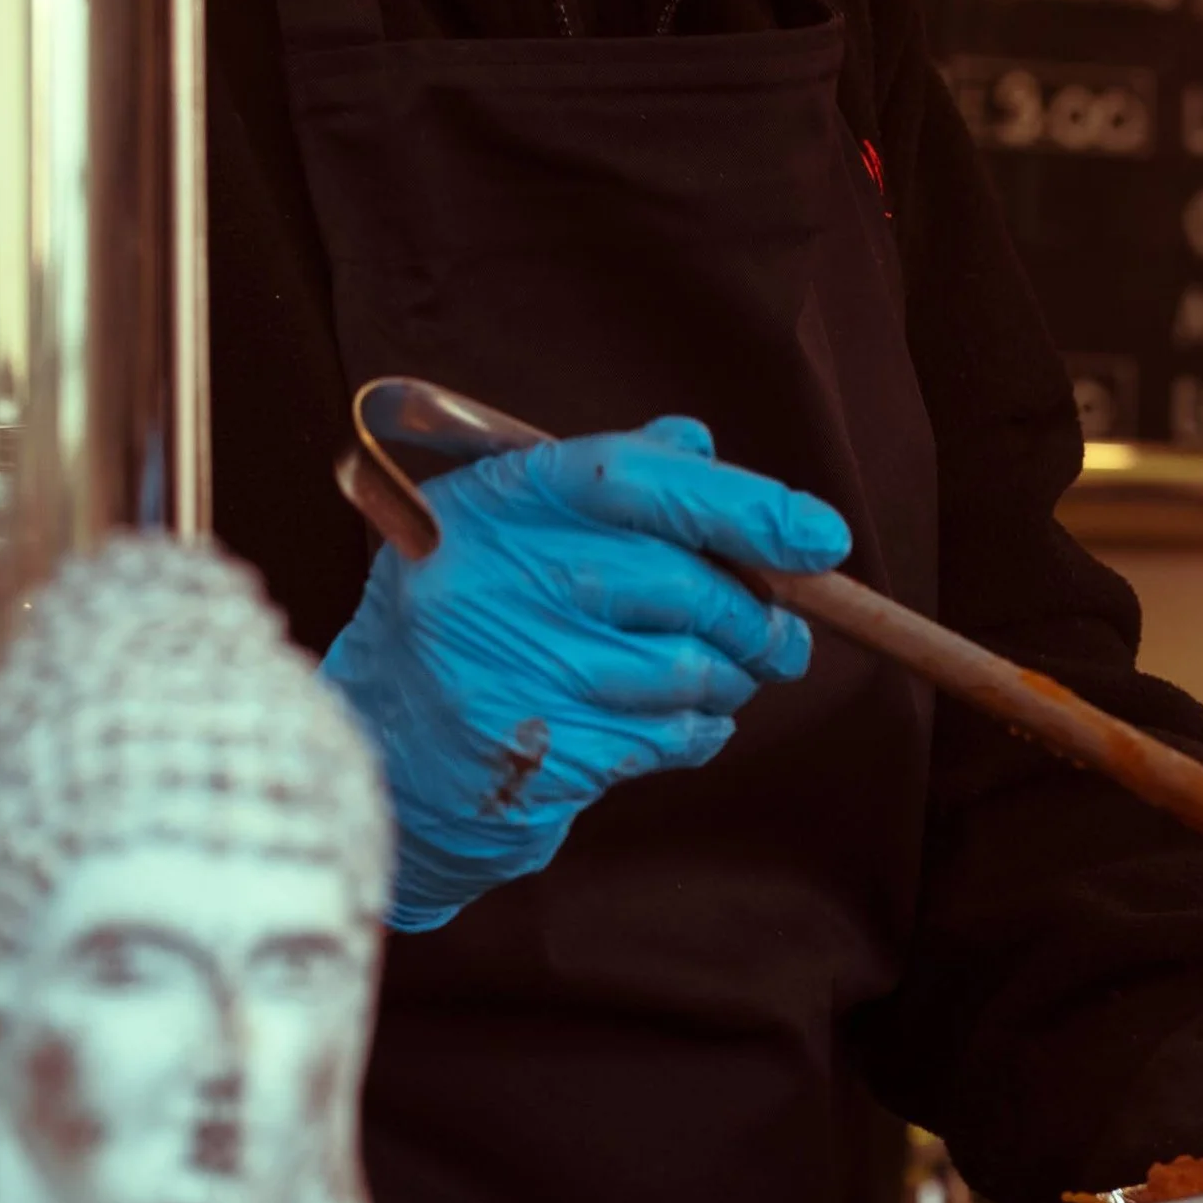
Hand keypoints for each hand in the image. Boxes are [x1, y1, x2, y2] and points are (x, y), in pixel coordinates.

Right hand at [321, 417, 847, 930]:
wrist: (381, 762)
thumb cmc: (471, 632)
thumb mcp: (513, 537)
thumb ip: (606, 487)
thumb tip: (697, 440)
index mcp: (485, 506)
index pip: (630, 477)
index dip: (741, 501)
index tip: (820, 536)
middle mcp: (482, 578)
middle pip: (675, 581)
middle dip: (755, 614)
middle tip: (782, 636)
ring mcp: (501, 672)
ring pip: (684, 668)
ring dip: (730, 680)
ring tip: (717, 680)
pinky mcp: (530, 756)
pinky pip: (666, 737)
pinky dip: (698, 733)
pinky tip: (675, 727)